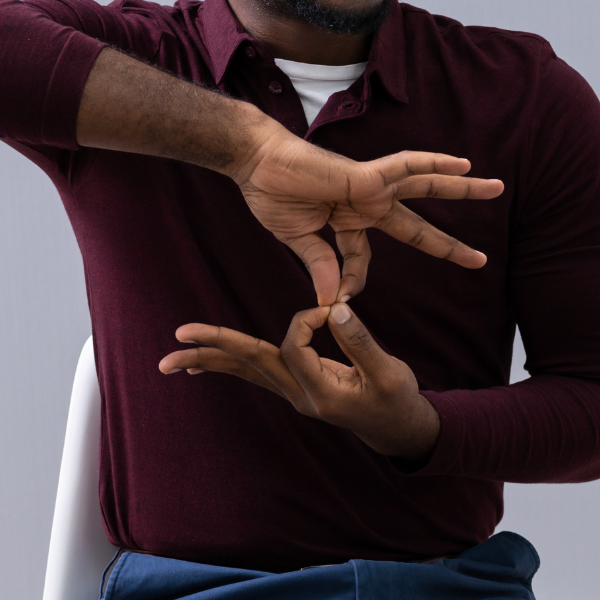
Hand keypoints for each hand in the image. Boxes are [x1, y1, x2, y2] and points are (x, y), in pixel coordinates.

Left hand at [159, 303, 440, 459]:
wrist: (394, 428)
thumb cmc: (395, 399)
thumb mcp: (388, 371)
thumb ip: (360, 340)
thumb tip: (332, 309)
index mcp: (322, 394)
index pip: (294, 347)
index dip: (307, 320)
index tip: (331, 311)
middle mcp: (299, 396)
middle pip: (250, 365)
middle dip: (214, 347)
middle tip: (177, 336)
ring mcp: (293, 394)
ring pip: (246, 372)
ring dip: (211, 359)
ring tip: (172, 360)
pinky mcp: (295, 387)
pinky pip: (255, 374)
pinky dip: (229, 365)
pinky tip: (201, 367)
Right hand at [231, 118, 503, 305]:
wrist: (256, 165)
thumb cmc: (273, 196)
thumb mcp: (300, 240)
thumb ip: (321, 264)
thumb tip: (329, 300)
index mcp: (348, 223)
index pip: (362, 258)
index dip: (351, 281)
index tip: (338, 299)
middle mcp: (366, 206)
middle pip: (416, 226)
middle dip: (447, 243)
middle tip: (478, 258)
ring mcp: (369, 189)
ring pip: (425, 188)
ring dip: (460, 189)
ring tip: (495, 188)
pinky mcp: (364, 176)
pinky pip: (406, 167)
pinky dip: (433, 164)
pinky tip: (464, 165)